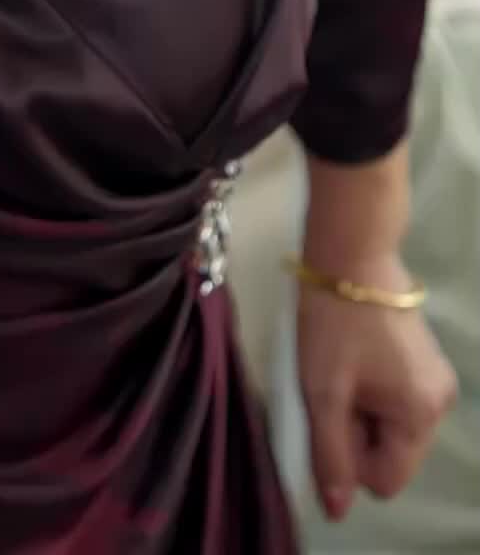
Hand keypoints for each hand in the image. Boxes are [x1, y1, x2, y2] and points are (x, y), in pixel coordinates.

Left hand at [297, 252, 457, 521]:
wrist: (352, 251)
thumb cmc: (334, 322)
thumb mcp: (322, 392)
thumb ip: (330, 455)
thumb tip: (339, 511)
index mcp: (421, 415)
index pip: (383, 479)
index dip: (349, 457)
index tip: (330, 412)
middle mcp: (440, 404)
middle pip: (389, 454)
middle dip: (355, 431)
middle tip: (332, 386)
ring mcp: (436, 380)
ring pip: (389, 427)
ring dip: (360, 410)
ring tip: (341, 369)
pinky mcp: (425, 362)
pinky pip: (394, 400)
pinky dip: (370, 391)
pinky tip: (353, 358)